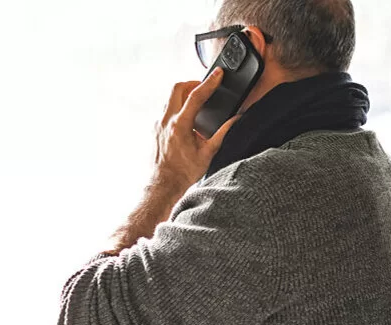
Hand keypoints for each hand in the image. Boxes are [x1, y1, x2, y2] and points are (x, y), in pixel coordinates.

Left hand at [154, 68, 238, 187]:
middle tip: (206, 88)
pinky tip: (187, 116)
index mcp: (181, 125)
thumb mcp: (209, 153)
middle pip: (178, 88)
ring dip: (184, 94)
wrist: (163, 185)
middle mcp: (166, 121)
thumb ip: (223, 133)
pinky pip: (166, 108)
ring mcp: (158, 124)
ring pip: (170, 97)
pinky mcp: (155, 128)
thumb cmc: (184, 172)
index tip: (218, 73)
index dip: (210, 82)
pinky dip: (178, 105)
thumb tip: (236, 119)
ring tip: (198, 101)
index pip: (196, 95)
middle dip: (193, 83)